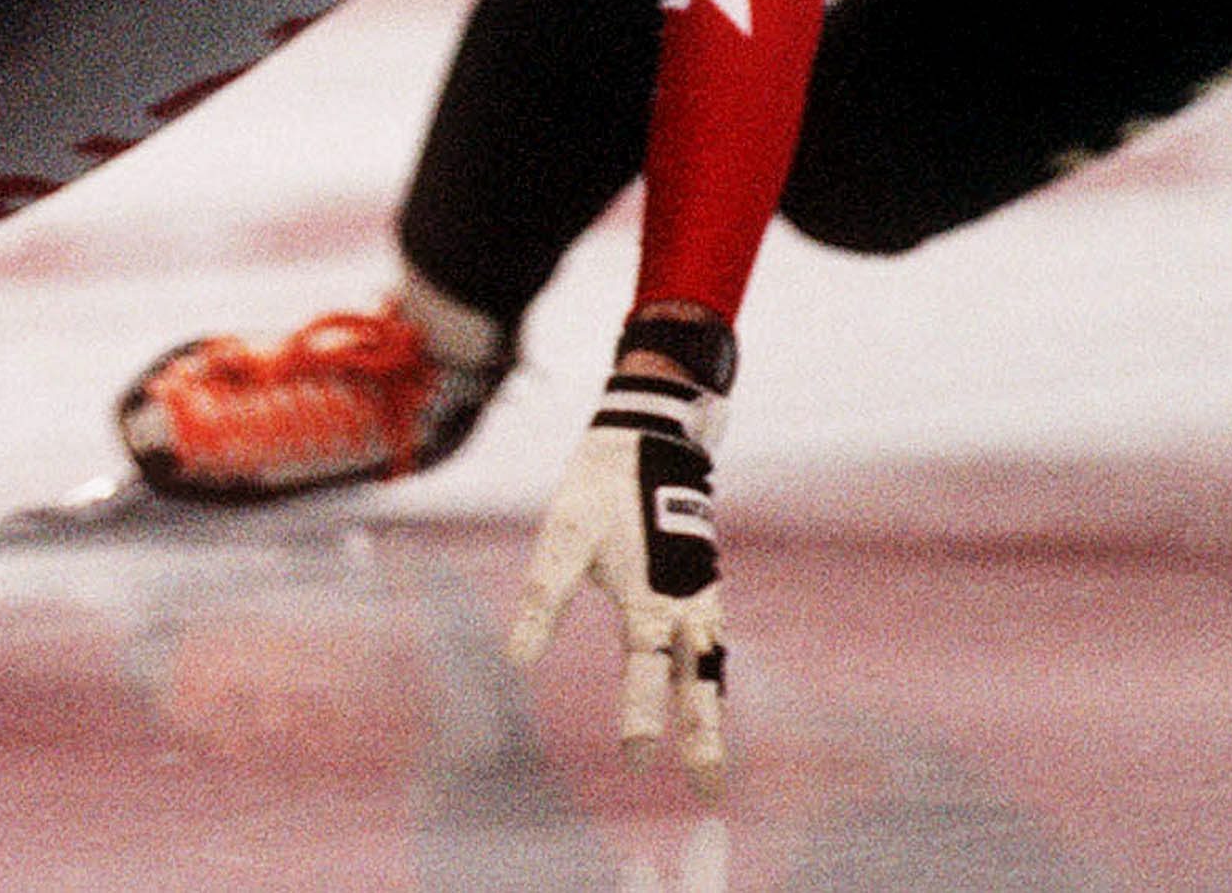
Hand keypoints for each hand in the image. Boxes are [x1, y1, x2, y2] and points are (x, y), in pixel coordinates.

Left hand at [508, 341, 730, 771]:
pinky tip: (707, 692)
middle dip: (703, 737)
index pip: (647, 671)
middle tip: (708, 790)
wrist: (649, 441)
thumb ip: (543, 602)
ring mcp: (699, 593)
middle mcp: (683, 603)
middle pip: (698, 683)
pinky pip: (714, 640)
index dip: (641, 715)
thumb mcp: (561, 543)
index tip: (635, 760)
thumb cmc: (598, 492)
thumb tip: (517, 659)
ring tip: (713, 758)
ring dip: (712, 711)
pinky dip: (714, 675)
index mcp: (648, 598)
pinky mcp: (701, 582)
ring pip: (712, 665)